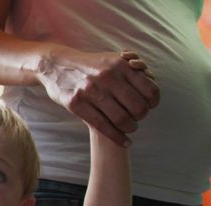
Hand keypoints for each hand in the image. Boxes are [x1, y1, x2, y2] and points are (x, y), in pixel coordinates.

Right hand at [40, 48, 159, 145]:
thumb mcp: (111, 59)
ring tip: (130, 129)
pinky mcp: (77, 104)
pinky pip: (103, 126)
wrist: (57, 65)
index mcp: (120, 65)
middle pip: (137, 107)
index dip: (153, 102)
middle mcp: (107, 77)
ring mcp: (91, 92)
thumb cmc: (90, 65)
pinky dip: (117, 138)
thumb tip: (150, 78)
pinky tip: (125, 142)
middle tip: (138, 119)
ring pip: (121, 119)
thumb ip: (132, 67)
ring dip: (130, 128)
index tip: (151, 106)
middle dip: (141, 117)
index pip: (149, 89)